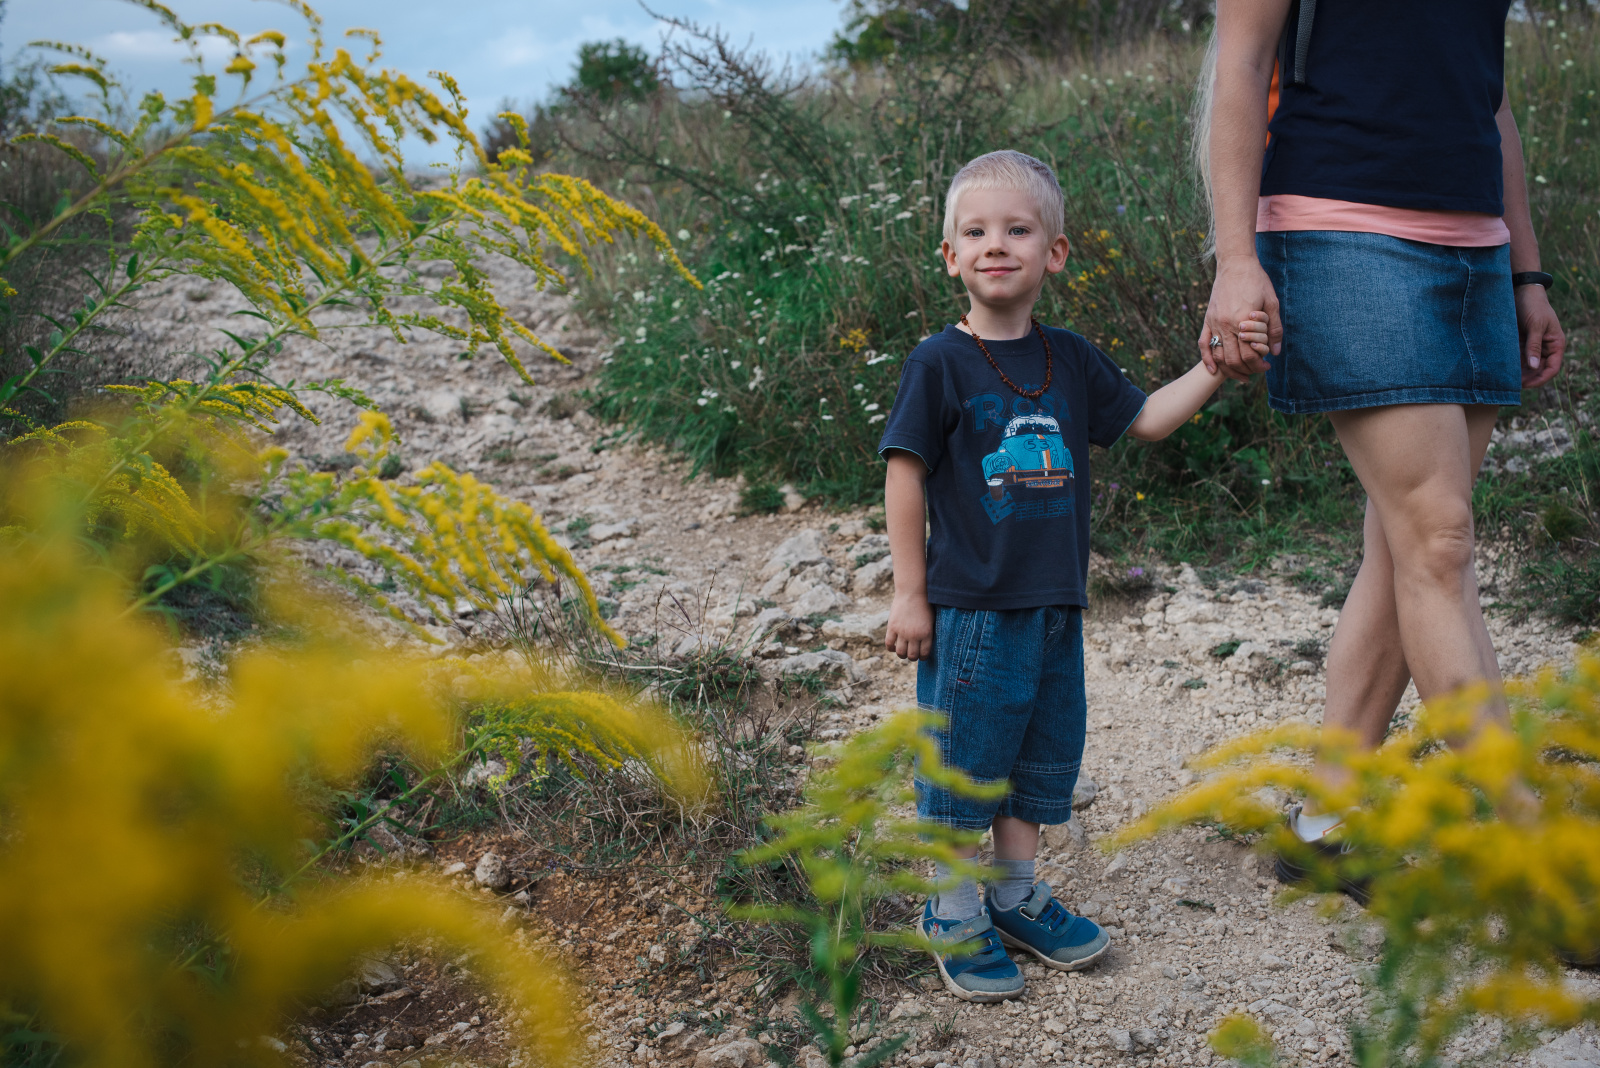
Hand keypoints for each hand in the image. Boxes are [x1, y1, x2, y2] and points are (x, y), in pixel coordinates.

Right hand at [886, 593, 933, 661]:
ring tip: (902, 651)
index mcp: (926, 634)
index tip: (921, 655)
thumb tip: (924, 646)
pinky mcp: (892, 627)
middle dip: (912, 657)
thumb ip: (928, 634)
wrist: (912, 592)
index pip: (924, 654)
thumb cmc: (924, 605)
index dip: (922, 657)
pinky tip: (893, 646)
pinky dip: (891, 648)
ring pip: (900, 652)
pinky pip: (889, 643)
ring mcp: (902, 632)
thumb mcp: (931, 620)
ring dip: (901, 654)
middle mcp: (914, 635)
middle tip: (911, 654)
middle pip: (912, 655)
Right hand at [1200, 258, 1280, 379]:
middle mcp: (1226, 324)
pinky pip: (1204, 344)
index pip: (1249, 354)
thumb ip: (1274, 328)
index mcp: (1243, 321)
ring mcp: (1214, 323)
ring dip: (1229, 369)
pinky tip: (1213, 369)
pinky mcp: (1208, 319)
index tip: (1267, 365)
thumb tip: (1275, 352)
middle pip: (1234, 359)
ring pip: (1219, 355)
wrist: (1236, 264)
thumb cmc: (1256, 281)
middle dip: (1247, 369)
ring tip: (1242, 373)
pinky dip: (1207, 359)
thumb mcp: (1272, 302)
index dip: (1259, 364)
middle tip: (1257, 370)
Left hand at [1514, 283, 1564, 388]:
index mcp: (1556, 344)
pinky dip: (1512, 364)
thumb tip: (1534, 367)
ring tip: (1505, 380)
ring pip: (1527, 366)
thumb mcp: (1535, 326)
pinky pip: (1518, 358)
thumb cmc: (1533, 306)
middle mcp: (1546, 347)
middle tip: (1511, 385)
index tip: (1526, 385)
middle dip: (1527, 378)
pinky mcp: (1522, 342)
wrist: (1522, 291)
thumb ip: (1534, 346)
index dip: (1540, 379)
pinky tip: (1501, 370)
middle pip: (1538, 370)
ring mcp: (1533, 346)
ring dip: (1518, 373)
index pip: (1552, 368)